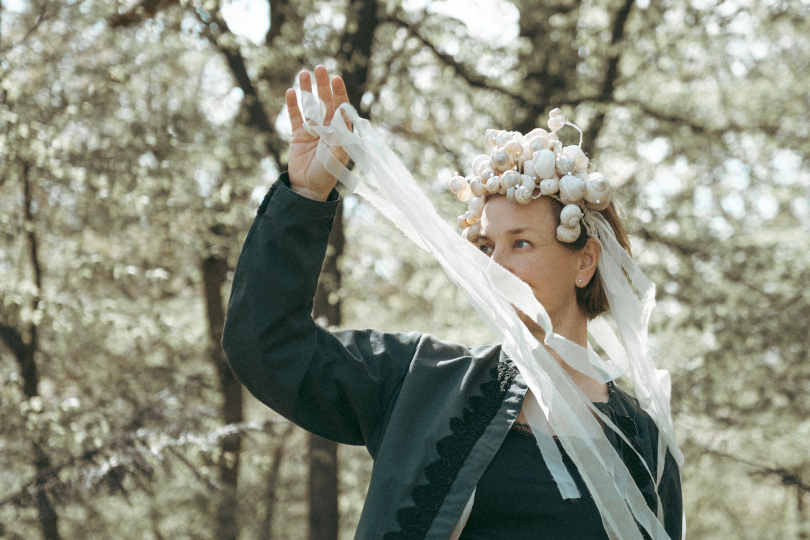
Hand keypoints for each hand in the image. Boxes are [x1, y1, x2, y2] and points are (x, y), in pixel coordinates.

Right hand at [285, 66, 350, 200]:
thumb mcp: (337, 157)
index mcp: (340, 132)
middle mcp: (328, 128)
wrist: (308, 188)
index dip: (339, 93)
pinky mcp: (298, 135)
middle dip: (322, 85)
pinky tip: (291, 92)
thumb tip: (343, 113)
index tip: (336, 78)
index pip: (341, 108)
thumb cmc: (327, 174)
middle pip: (325, 102)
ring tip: (304, 73)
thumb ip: (340, 137)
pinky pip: (295, 117)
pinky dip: (293, 105)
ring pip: (310, 105)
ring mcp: (313, 130)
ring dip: (307, 90)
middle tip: (320, 68)